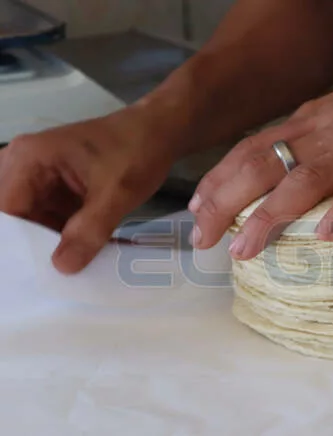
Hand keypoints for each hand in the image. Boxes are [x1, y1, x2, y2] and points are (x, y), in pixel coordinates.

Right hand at [0, 108, 176, 273]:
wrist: (161, 129)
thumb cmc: (137, 151)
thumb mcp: (116, 194)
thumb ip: (88, 230)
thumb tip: (62, 267)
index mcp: (28, 159)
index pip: (7, 210)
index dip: (18, 243)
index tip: (35, 274)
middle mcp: (26, 165)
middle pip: (17, 216)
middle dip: (34, 246)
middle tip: (51, 279)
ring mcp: (41, 176)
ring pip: (34, 221)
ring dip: (52, 243)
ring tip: (69, 272)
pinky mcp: (59, 186)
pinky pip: (52, 217)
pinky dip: (66, 235)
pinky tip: (81, 256)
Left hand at [190, 38, 332, 260]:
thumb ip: (330, 127)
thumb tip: (298, 153)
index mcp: (325, 113)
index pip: (256, 144)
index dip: (220, 178)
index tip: (197, 209)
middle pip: (266, 161)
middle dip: (225, 200)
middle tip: (202, 239)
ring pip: (308, 177)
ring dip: (270, 214)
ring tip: (244, 247)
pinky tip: (328, 236)